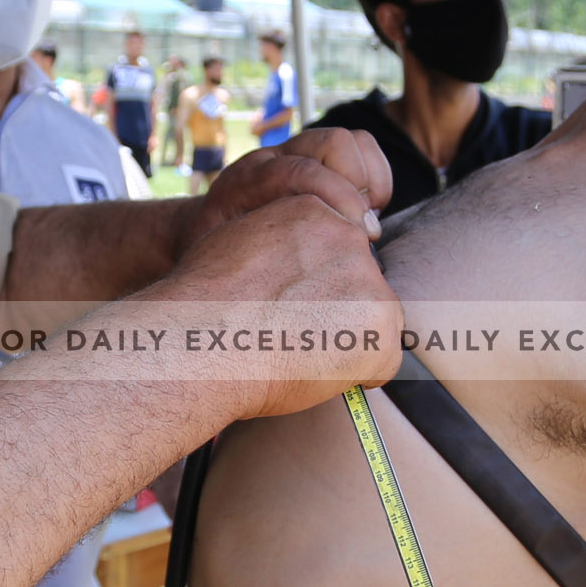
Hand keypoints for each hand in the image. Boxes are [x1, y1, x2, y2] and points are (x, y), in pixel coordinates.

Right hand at [151, 192, 401, 416]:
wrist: (203, 338)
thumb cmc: (204, 302)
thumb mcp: (239, 241)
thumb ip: (280, 245)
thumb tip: (294, 270)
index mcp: (314, 211)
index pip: (336, 251)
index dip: (316, 286)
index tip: (290, 306)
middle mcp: (349, 238)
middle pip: (359, 283)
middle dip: (336, 312)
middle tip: (292, 334)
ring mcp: (369, 282)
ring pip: (373, 321)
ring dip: (347, 342)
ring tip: (297, 353)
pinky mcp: (380, 328)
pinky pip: (382, 361)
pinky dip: (358, 375)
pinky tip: (315, 371)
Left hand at [188, 129, 392, 246]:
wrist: (204, 229)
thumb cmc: (217, 254)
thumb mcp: (224, 259)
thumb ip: (257, 259)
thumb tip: (303, 277)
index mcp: (249, 179)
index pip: (300, 170)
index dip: (337, 196)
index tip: (360, 237)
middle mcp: (276, 156)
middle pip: (333, 141)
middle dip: (358, 185)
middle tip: (360, 230)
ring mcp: (300, 153)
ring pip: (353, 142)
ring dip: (372, 181)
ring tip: (364, 221)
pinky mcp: (321, 159)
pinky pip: (363, 150)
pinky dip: (376, 179)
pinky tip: (366, 213)